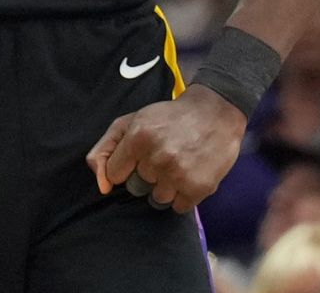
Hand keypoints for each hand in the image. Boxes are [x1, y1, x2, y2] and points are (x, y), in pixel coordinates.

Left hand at [85, 85, 244, 212]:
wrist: (216, 111)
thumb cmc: (170, 118)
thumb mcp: (132, 121)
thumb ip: (105, 149)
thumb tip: (103, 187)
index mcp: (137, 137)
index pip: (114, 174)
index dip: (127, 166)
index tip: (141, 156)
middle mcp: (157, 157)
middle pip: (136, 188)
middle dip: (147, 175)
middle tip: (165, 156)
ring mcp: (178, 173)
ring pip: (157, 199)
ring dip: (166, 187)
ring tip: (179, 164)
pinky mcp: (199, 187)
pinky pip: (179, 207)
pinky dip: (184, 195)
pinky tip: (191, 173)